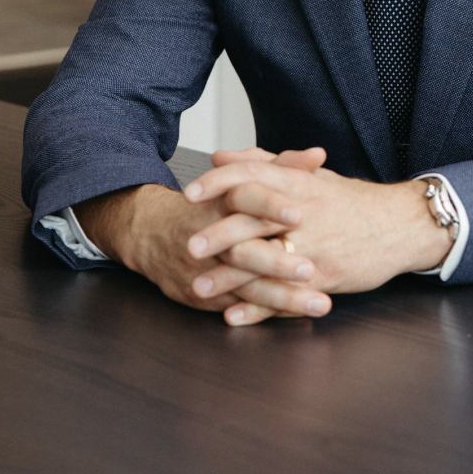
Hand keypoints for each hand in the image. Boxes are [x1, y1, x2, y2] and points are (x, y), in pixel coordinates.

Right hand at [73, 146, 330, 321]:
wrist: (153, 233)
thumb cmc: (212, 203)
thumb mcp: (242, 178)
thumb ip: (282, 166)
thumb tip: (318, 155)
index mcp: (221, 200)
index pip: (243, 198)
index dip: (269, 205)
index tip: (300, 214)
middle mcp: (211, 237)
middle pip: (243, 250)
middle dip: (277, 262)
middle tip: (311, 269)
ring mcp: (206, 270)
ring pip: (244, 286)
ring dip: (282, 297)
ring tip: (319, 302)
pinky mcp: (203, 296)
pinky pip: (237, 307)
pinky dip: (265, 315)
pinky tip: (295, 318)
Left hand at [182, 158, 452, 320]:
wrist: (397, 226)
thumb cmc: (348, 201)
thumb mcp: (309, 176)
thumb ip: (264, 165)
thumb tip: (222, 157)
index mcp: (298, 183)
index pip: (251, 176)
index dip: (218, 183)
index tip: (190, 194)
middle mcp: (303, 212)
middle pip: (254, 221)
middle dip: (217, 235)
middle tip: (187, 247)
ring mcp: (314, 247)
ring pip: (264, 263)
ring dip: (229, 279)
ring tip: (199, 289)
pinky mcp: (324, 277)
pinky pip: (285, 295)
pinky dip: (258, 309)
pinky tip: (233, 316)